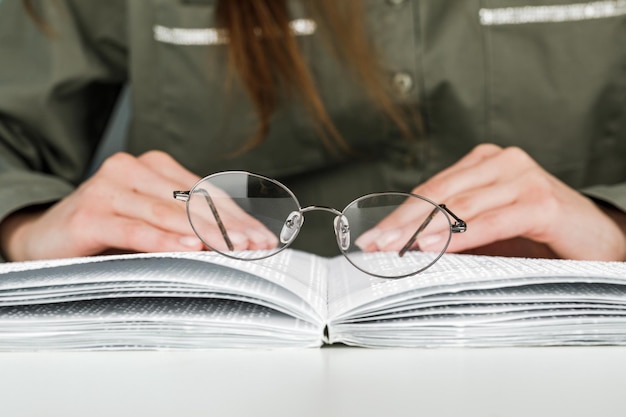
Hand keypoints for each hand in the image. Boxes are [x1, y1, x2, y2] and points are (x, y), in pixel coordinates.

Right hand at [0, 151, 275, 260]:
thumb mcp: (152, 221)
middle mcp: (132, 168)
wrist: (46, 236)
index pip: (207, 192)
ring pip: (169, 213)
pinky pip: (137, 228)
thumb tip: (236, 242)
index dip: (238, 216)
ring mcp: (109, 187)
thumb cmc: (107, 229)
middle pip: (193, 201)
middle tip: (258, 246)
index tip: (264, 236)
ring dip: (206, 233)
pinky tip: (190, 248)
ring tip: (234, 248)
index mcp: (153, 166)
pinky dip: (165, 240)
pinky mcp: (91, 213)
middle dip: (231, 227)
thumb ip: (186, 224)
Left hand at [355, 144, 625, 260]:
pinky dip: (459, 235)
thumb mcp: (489, 228)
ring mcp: (522, 178)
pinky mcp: (540, 202)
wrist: (598, 242)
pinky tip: (432, 246)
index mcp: (486, 162)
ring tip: (393, 247)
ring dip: (421, 229)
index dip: (400, 213)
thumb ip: (454, 227)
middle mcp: (502, 161)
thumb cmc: (539, 235)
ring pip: (459, 205)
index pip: (432, 188)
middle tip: (373, 244)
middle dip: (402, 222)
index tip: (372, 235)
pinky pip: (491, 220)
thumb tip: (405, 245)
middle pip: (439, 194)